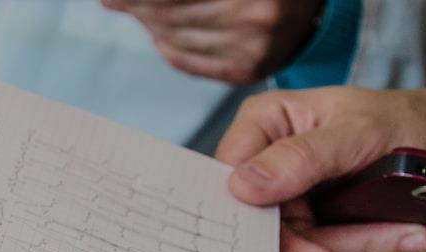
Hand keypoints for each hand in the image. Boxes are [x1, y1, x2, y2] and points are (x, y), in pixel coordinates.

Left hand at [101, 0, 323, 83]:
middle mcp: (255, 14)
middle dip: (137, 5)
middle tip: (116, 0)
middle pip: (168, 13)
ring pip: (173, 38)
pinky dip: (168, 47)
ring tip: (145, 11)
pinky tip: (164, 33)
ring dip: (149, 23)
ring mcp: (253, 47)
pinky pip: (186, 62)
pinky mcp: (246, 72)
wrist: (309, 5)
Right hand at [217, 84, 425, 251]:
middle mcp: (266, 167)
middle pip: (264, 231)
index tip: (299, 245)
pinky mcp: (312, 236)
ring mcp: (288, 207)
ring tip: (409, 235)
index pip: (230, 184)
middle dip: (320, 247)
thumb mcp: (360, 130)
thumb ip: (302, 157)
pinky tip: (402, 237)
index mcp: (263, 126)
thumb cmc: (409, 121)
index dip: (255, 220)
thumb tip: (243, 187)